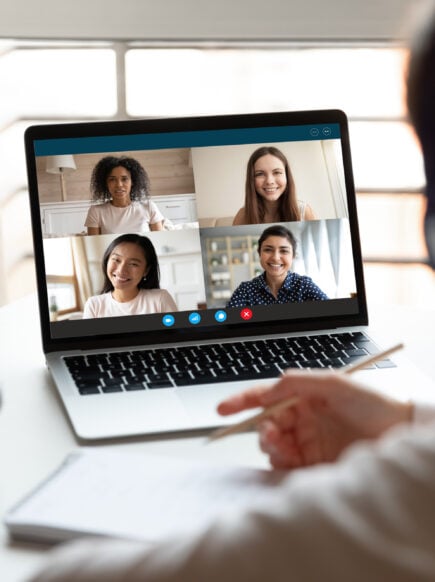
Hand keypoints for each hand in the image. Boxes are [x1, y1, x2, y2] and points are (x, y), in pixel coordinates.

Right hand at [217, 371, 412, 469]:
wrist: (399, 435)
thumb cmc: (373, 404)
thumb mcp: (334, 383)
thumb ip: (298, 382)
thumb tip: (269, 387)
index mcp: (304, 398)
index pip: (266, 398)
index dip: (242, 402)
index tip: (223, 409)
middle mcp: (302, 420)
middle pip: (266, 424)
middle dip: (261, 429)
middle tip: (271, 434)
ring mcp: (307, 442)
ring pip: (273, 446)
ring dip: (271, 446)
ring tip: (284, 447)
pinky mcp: (313, 465)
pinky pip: (286, 466)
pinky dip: (281, 464)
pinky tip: (291, 460)